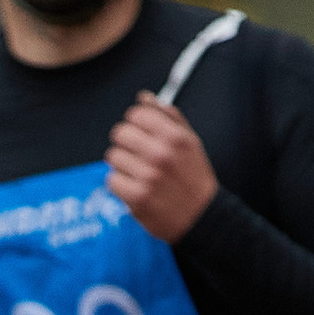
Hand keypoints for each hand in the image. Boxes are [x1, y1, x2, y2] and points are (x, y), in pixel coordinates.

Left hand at [106, 95, 217, 241]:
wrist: (201, 217)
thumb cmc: (193, 178)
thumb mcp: (189, 141)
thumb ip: (167, 116)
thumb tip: (143, 97)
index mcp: (174, 136)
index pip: (135, 114)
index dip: (133, 123)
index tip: (139, 133)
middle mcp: (161, 154)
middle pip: (120, 133)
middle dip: (125, 143)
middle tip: (135, 155)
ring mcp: (148, 177)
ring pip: (113, 157)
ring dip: (121, 164)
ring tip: (137, 173)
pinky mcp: (137, 198)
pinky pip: (112, 180)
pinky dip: (119, 184)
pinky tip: (134, 187)